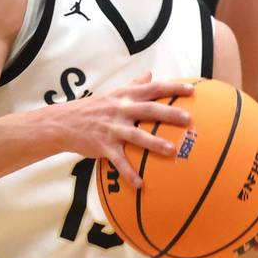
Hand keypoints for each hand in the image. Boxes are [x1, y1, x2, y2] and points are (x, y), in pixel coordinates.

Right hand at [57, 72, 192, 187]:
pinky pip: (118, 161)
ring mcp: (112, 127)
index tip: (192, 90)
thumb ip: (134, 83)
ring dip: (154, 143)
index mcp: (126, 95)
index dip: (172, 88)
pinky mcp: (103, 145)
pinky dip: (129, 173)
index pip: (153, 88)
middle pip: (148, 109)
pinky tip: (140, 184)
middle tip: (188, 119)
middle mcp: (121, 109)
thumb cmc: (95, 107)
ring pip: (136, 135)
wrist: (65, 122)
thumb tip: (150, 73)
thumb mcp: (114, 92)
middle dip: (169, 113)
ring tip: (171, 151)